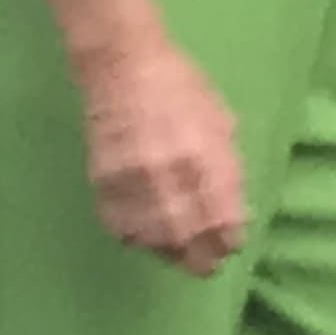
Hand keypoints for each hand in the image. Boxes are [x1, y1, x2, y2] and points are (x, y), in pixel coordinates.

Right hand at [83, 40, 245, 274]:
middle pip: (189, 237)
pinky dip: (137, 238)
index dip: (228, 241)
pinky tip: (148, 237)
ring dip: (169, 252)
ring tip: (179, 254)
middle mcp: (172, 175)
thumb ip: (226, 171)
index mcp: (209, 158)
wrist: (124, 69)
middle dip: (201, 257)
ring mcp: (134, 181)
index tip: (230, 247)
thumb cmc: (183, 89)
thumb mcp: (222, 125)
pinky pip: (121, 227)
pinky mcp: (103, 183)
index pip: (223, 220)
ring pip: (154, 239)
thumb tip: (232, 211)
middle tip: (207, 266)